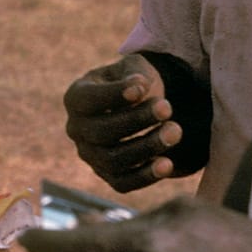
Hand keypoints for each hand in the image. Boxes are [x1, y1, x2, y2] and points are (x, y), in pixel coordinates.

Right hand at [64, 54, 182, 191]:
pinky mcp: (107, 175)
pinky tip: (168, 164)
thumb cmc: (134, 83)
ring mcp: (90, 155)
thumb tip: (140, 86)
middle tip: (167, 108)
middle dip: (136, 121)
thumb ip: (135, 73)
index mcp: (76, 98)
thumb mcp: (134, 68)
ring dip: (146, 147)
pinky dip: (144, 177)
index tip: (142, 86)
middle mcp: (76, 130)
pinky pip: (122, 183)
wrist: (140, 107)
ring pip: (112, 160)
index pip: (88, 99)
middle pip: (101, 132)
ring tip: (175, 131)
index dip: (114, 95)